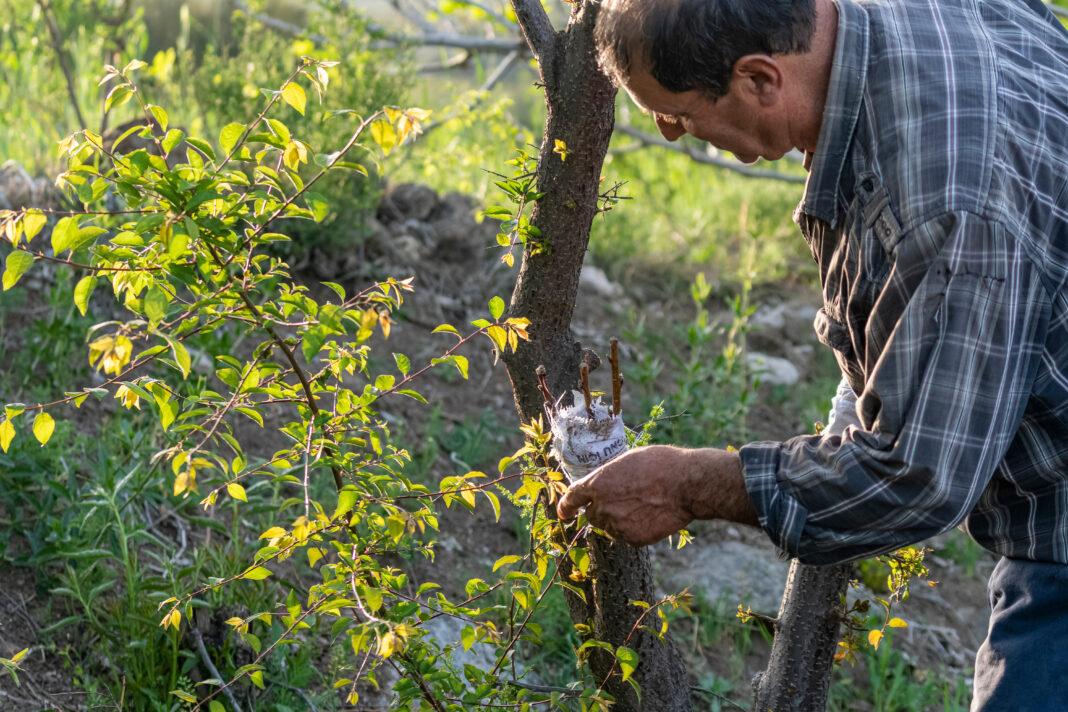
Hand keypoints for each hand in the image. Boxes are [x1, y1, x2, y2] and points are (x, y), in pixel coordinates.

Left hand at [555, 445, 755, 545]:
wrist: (686, 485)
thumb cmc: (660, 465)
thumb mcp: (627, 460)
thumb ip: (608, 476)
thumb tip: (602, 486)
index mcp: (596, 483)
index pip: (571, 499)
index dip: (565, 507)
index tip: (564, 512)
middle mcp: (602, 507)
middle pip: (592, 515)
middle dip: (602, 510)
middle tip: (624, 500)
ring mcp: (617, 526)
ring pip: (610, 527)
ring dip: (619, 519)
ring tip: (643, 505)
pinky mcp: (632, 539)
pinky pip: (626, 536)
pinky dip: (634, 529)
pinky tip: (650, 515)